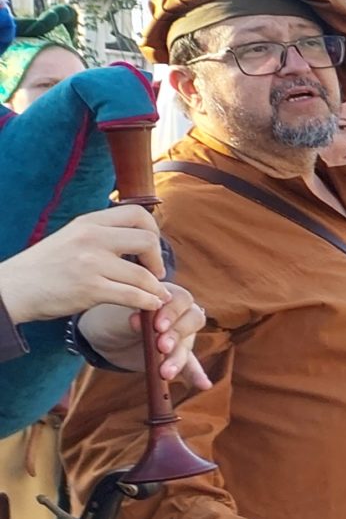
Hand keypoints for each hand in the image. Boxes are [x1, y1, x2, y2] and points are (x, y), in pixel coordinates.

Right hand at [0, 205, 169, 322]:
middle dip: (158, 259)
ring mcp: (91, 264)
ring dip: (156, 288)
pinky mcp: (90, 289)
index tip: (151, 247)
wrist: (13, 289)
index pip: (137, 213)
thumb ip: (100, 235)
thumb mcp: (71, 238)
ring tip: (156, 295)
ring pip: (143, 275)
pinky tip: (150, 305)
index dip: (153, 230)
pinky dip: (148, 302)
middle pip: (148, 240)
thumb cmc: (44, 267)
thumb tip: (136, 238)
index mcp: (88, 222)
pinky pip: (133, 296)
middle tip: (156, 273)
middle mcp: (91, 238)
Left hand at [75, 281, 210, 387]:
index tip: (157, 326)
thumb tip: (138, 321)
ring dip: (178, 359)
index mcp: (167, 297)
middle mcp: (180, 315)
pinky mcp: (176, 356)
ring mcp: (180, 337)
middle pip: (192, 320)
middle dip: (177, 335)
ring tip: (165, 373)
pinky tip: (204, 384)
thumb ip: (133, 316)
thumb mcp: (119, 314)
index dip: (173, 312)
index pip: (182, 299)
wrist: (105, 336)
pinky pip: (190, 365)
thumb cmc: (112, 318)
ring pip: (187, 346)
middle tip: (161, 347)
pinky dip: (196, 375)